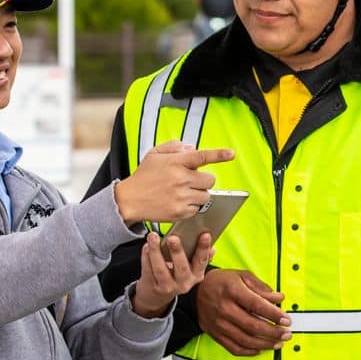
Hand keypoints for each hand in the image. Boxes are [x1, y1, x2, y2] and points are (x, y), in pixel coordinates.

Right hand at [114, 141, 234, 225]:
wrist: (129, 200)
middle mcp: (181, 178)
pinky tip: (178, 202)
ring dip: (198, 194)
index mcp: (176, 162)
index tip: (231, 154)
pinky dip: (191, 206)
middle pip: (210, 180)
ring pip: (206, 196)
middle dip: (203, 180)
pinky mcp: (180, 211)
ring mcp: (181, 196)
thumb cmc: (143, 176)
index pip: (202, 156)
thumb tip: (192, 148)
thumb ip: (174, 147)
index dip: (219, 154)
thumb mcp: (154, 154)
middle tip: (190, 181)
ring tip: (183, 192)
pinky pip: (197, 209)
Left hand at [132, 231, 212, 318]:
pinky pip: (148, 269)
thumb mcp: (190, 270)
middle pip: (181, 267)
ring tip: (153, 236)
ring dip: (156, 251)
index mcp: (196, 276)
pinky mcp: (152, 286)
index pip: (201, 261)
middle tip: (173, 237)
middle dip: (177, 251)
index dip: (203, 248)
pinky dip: (146, 257)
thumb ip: (199, 258)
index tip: (205, 234)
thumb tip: (213, 248)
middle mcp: (184, 283)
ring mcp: (167, 286)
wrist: (156, 297)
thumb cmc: (175, 276)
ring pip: (161, 269)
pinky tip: (146, 246)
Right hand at [193, 269, 289, 355]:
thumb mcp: (242, 276)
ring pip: (246, 340)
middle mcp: (224, 309)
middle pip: (253, 326)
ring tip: (278, 342)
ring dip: (265, 344)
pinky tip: (261, 348)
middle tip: (287, 333)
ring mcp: (219, 324)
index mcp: (232, 291)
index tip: (286, 320)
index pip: (257, 305)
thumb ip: (261, 287)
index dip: (274, 314)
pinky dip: (250, 351)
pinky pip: (235, 348)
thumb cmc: (221, 282)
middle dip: (274, 332)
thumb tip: (279, 298)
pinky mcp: (216, 335)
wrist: (196, 292)